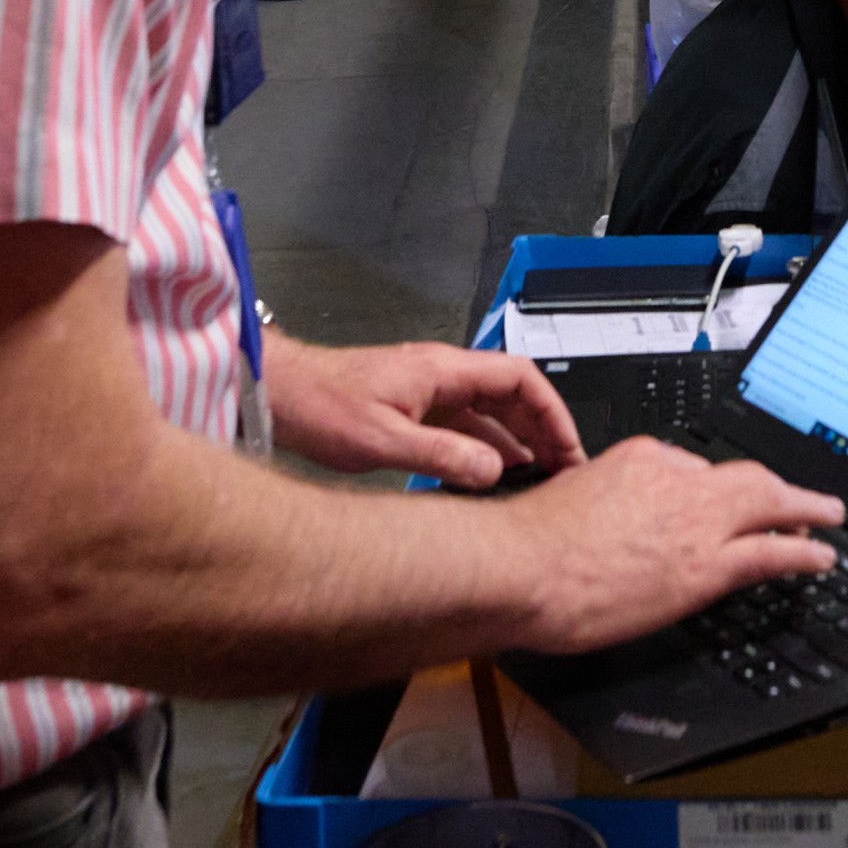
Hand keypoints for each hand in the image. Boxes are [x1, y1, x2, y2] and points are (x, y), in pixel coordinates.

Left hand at [268, 338, 580, 486]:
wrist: (279, 395)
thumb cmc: (319, 405)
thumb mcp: (382, 440)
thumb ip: (441, 456)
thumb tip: (494, 471)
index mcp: (443, 370)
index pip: (521, 377)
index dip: (552, 410)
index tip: (568, 444)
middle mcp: (442, 376)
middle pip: (512, 394)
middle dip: (543, 429)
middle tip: (563, 469)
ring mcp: (428, 392)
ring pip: (490, 411)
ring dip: (517, 441)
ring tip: (538, 476)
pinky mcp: (413, 410)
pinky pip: (465, 426)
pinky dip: (487, 448)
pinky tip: (492, 475)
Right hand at [509, 437, 843, 654]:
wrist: (520, 568)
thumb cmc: (527, 547)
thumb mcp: (569, 501)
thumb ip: (601, 504)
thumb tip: (608, 526)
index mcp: (639, 459)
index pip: (692, 469)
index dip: (713, 491)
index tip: (721, 503)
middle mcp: (676, 480)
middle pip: (744, 476)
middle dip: (777, 486)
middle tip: (803, 496)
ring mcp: (695, 521)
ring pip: (769, 504)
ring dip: (806, 509)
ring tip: (829, 516)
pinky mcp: (707, 564)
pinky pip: (772, 552)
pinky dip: (804, 552)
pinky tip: (821, 557)